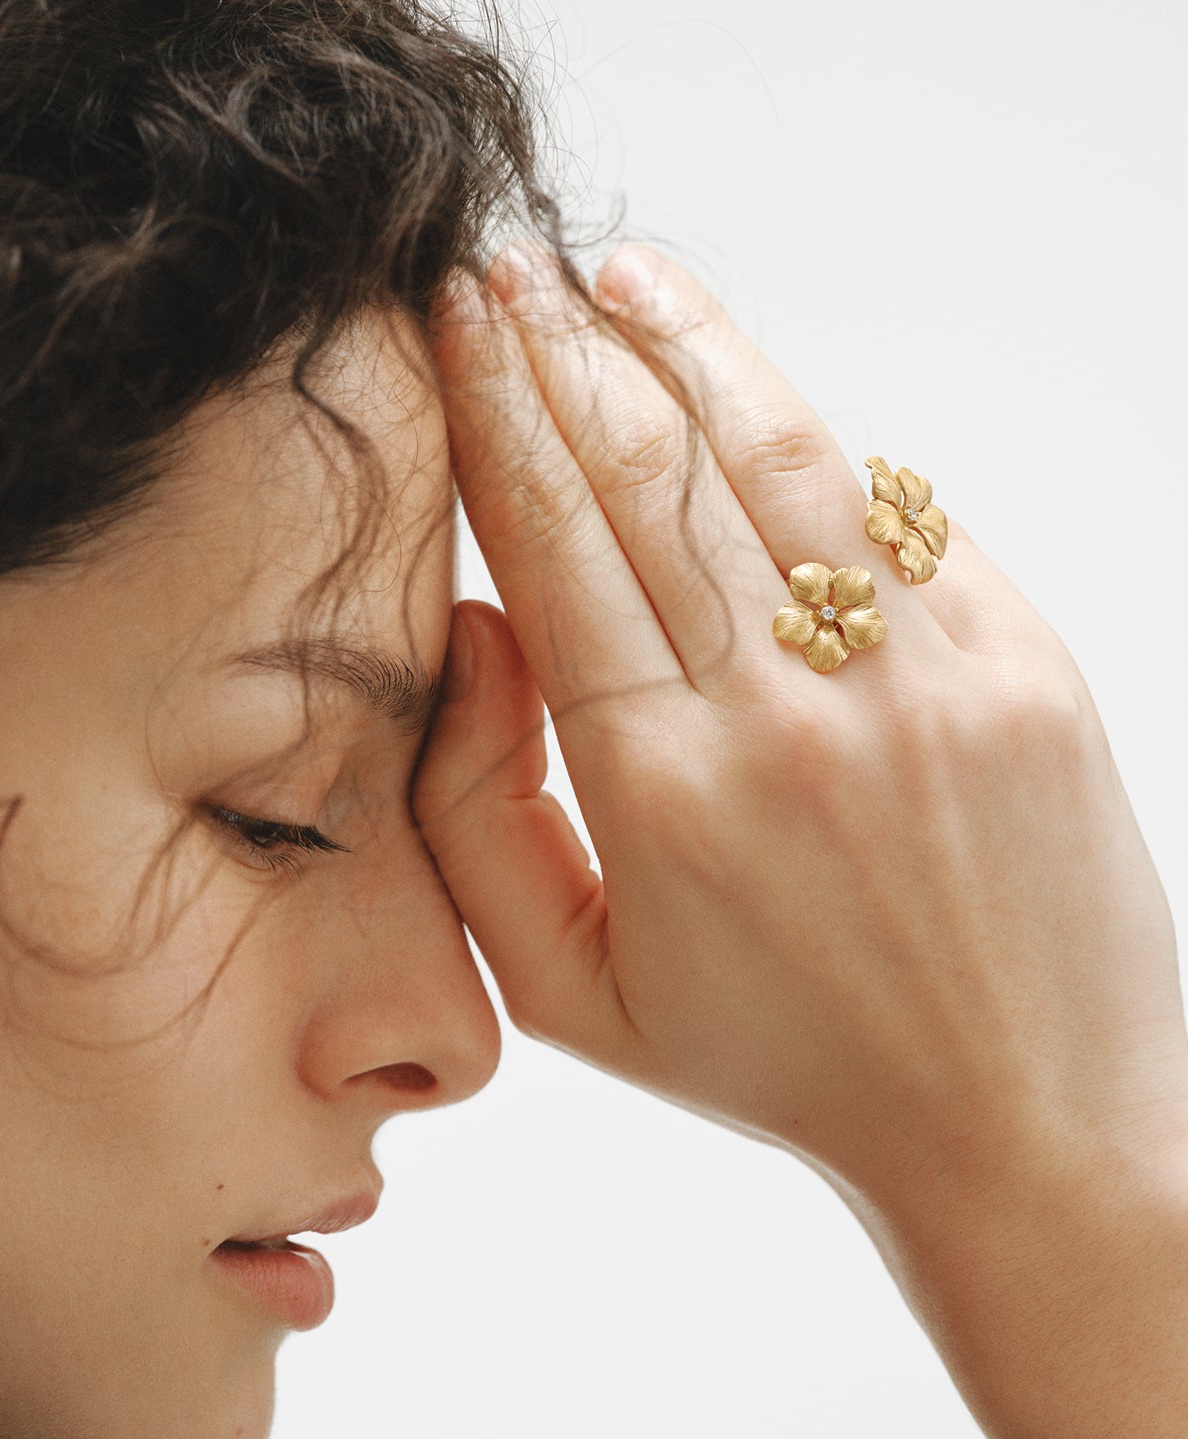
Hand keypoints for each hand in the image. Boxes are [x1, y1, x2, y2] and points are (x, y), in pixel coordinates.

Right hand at [414, 240, 1187, 1215]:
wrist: (1021, 1120)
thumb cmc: (785, 1062)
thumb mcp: (573, 993)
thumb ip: (478, 818)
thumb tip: (475, 631)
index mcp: (665, 796)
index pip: (558, 545)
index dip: (500, 416)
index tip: (461, 325)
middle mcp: (792, 718)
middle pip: (655, 475)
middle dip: (566, 352)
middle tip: (512, 271)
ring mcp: (925, 682)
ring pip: (782, 456)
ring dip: (693, 347)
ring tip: (628, 282)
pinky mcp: (1025, 666)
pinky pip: (901, 518)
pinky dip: (815, 444)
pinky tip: (755, 399)